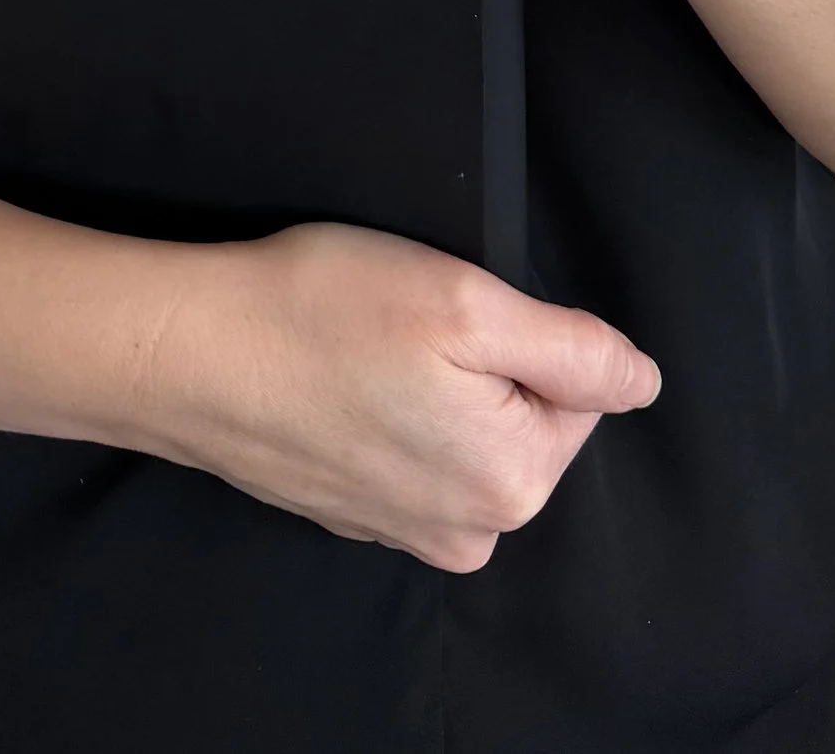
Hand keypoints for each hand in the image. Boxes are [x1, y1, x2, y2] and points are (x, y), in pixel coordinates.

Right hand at [149, 221, 657, 571]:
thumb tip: (643, 383)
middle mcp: (468, 531)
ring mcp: (405, 532)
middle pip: (521, 417)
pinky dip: (384, 409)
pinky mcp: (354, 514)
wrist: (191, 354)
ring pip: (462, 431)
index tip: (451, 315)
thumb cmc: (324, 314)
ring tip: (364, 348)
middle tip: (404, 324)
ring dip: (430, 385)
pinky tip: (338, 377)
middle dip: (477, 363)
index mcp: (513, 484)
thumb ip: (576, 348)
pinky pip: (406, 449)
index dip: (519, 332)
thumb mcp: (470, 303)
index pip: (576, 389)